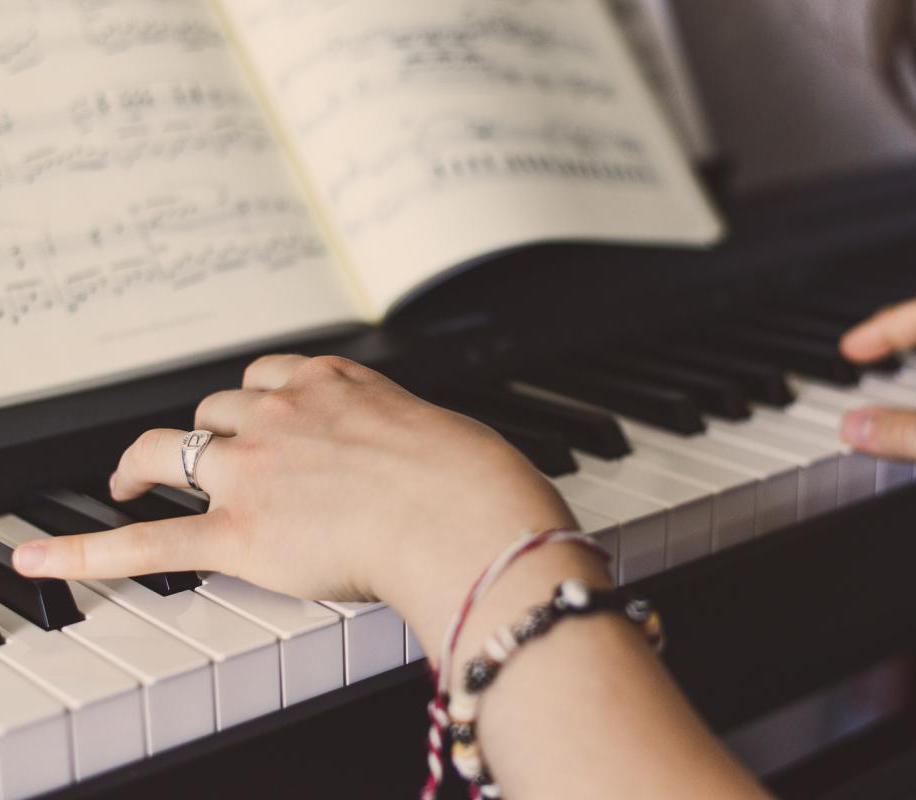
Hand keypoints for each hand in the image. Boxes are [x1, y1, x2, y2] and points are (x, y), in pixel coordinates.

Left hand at [13, 355, 577, 654]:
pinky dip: (89, 553)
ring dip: (147, 462)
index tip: (253, 410)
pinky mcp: (241, 532)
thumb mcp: (443, 430)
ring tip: (129, 478)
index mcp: (334, 385)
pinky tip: (44, 560)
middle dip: (206, 430)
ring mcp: (255, 470)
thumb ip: (408, 437)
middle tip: (196, 452)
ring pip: (175, 449)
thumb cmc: (472, 477)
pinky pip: (151, 541)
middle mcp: (285, 414)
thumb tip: (426, 456)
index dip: (254, 396)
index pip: (269, 375)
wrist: (466, 514)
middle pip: (217, 409)